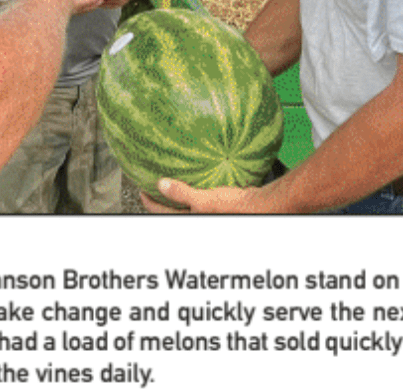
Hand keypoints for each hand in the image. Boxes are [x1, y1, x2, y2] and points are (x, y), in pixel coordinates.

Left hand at [139, 177, 271, 213]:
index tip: (141, 189)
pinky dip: (190, 192)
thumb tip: (161, 184)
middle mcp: (197, 220)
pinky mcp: (216, 208)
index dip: (148, 202)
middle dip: (161, 200)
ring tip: (169, 181)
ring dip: (176, 196)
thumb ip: (182, 194)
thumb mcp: (204, 200)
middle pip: (172, 212)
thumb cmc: (234, 207)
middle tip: (151, 185)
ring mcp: (206, 215)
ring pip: (184, 207)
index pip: (162, 214)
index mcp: (191, 221)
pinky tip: (193, 180)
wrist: (260, 206)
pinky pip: (197, 200)